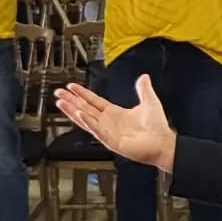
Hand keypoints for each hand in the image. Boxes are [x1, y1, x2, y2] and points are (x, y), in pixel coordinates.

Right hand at [55, 77, 176, 171]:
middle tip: (59, 92)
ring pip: (86, 119)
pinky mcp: (111, 140)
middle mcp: (108, 122)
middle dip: (71, 100)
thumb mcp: (149, 102)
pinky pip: (96, 129)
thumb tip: (144, 77)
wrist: (163, 143)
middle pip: (85, 109)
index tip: (71, 86)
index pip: (94, 101)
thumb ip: (144, 89)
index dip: (82, 93)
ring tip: (61, 102)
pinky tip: (78, 114)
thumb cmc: (157, 127)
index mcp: (115, 113)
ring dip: (73, 110)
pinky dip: (88, 121)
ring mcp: (108, 132)